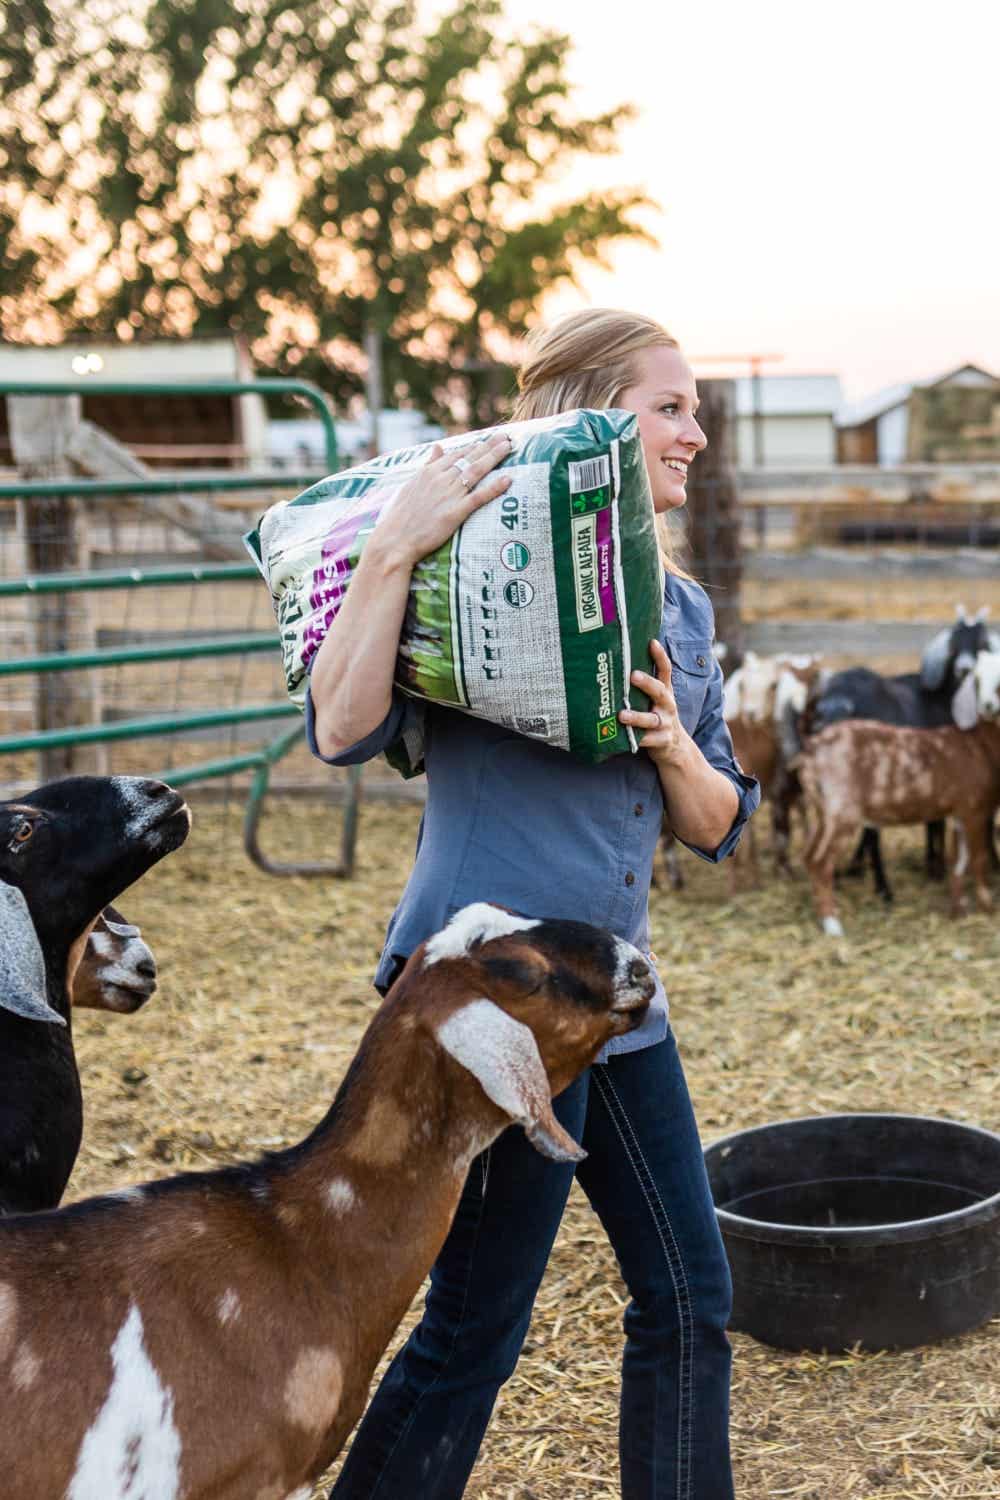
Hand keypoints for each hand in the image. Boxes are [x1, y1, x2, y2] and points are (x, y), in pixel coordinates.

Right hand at [377, 432, 514, 568]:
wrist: (394, 539)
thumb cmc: (400, 515)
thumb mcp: (411, 484)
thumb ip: (427, 465)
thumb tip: (438, 447)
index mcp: (429, 472)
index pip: (457, 454)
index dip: (475, 446)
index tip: (489, 440)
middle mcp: (440, 479)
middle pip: (470, 457)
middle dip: (490, 445)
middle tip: (507, 436)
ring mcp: (448, 495)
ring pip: (476, 471)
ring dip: (494, 457)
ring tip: (509, 447)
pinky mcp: (455, 512)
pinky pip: (478, 497)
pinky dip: (494, 488)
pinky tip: (508, 479)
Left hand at [619, 639, 688, 766]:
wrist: (674, 747)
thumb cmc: (656, 716)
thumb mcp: (655, 700)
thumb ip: (643, 685)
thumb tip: (619, 663)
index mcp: (665, 691)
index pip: (665, 670)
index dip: (660, 656)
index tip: (651, 642)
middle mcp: (667, 705)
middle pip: (659, 691)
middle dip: (647, 683)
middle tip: (632, 675)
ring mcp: (665, 723)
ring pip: (651, 719)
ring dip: (636, 717)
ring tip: (622, 715)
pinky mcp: (661, 741)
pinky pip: (647, 740)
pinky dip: (636, 739)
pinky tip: (622, 737)